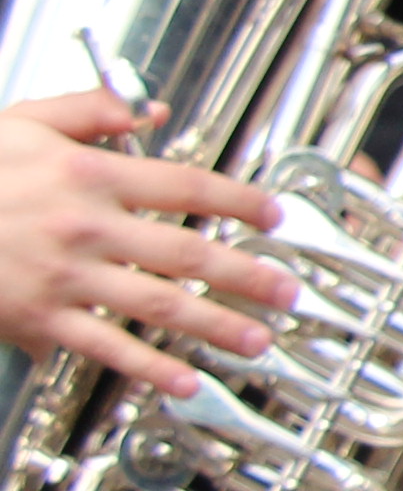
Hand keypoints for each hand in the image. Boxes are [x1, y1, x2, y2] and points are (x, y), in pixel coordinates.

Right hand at [0, 92, 291, 392]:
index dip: (239, 200)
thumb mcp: (23, 122)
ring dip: (215, 325)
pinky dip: (149, 367)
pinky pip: (105, 345)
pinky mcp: (41, 317)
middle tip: (287, 291)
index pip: (185, 186)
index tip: (274, 214)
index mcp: (88, 175)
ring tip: (256, 340)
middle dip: (246, 274)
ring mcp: (65, 277)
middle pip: (186, 252)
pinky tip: (184, 381)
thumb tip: (146, 109)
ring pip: (156, 304)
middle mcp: (85, 227)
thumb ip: (89, 110)